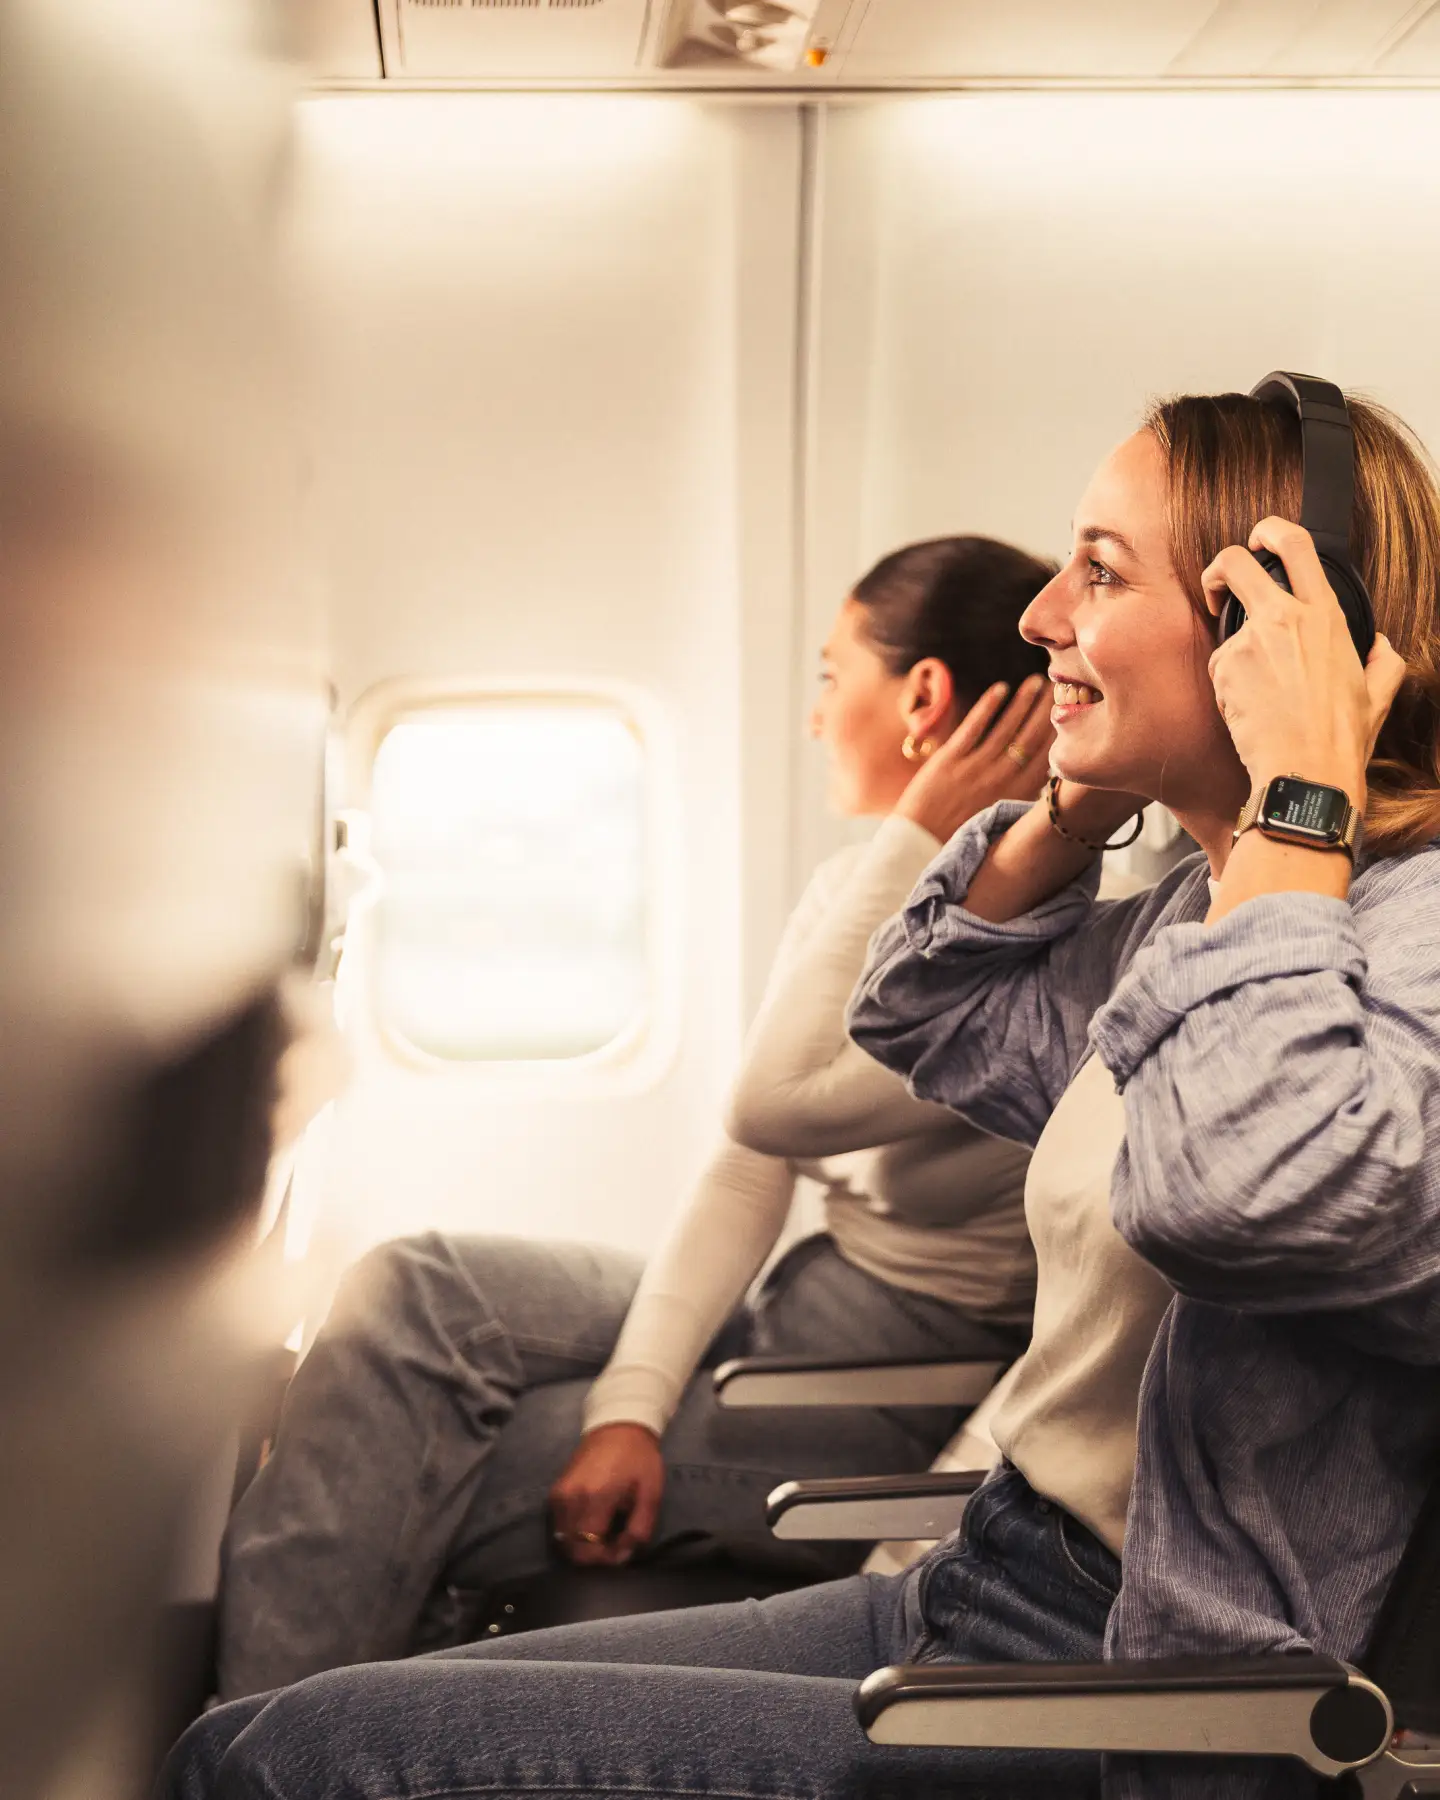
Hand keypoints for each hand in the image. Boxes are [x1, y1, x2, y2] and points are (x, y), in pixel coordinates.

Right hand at [548, 1423, 664, 1566]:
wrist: (618, 1425)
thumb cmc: (639, 1459)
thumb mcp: (651, 1494)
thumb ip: (639, 1530)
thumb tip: (622, 1557)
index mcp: (596, 1498)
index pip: (587, 1551)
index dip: (604, 1561)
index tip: (620, 1552)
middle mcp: (570, 1498)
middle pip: (571, 1549)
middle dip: (593, 1556)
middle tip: (614, 1544)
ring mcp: (558, 1495)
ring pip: (563, 1540)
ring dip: (582, 1545)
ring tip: (604, 1533)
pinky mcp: (554, 1492)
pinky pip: (559, 1524)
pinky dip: (573, 1532)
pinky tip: (592, 1522)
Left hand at [894, 675, 1055, 843]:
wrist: (920, 845)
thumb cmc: (962, 833)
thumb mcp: (1001, 818)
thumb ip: (1024, 797)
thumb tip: (1048, 777)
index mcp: (1016, 796)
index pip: (1047, 756)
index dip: (1061, 730)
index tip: (1072, 709)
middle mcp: (1000, 780)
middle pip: (1031, 737)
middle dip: (1047, 709)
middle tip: (1059, 686)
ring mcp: (975, 769)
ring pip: (1006, 728)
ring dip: (1023, 702)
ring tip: (1036, 682)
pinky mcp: (949, 761)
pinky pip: (973, 728)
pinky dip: (988, 706)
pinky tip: (1000, 688)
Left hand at [1203, 519, 1405, 805]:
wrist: (1304, 770)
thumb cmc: (1339, 737)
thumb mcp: (1379, 692)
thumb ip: (1383, 659)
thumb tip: (1378, 646)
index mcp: (1324, 616)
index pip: (1296, 545)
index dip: (1270, 529)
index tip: (1259, 538)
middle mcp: (1284, 620)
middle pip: (1233, 562)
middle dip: (1218, 568)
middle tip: (1218, 588)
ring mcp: (1249, 642)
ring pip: (1225, 630)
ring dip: (1235, 654)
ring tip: (1259, 691)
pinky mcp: (1224, 669)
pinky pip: (1220, 666)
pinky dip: (1229, 683)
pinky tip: (1250, 707)